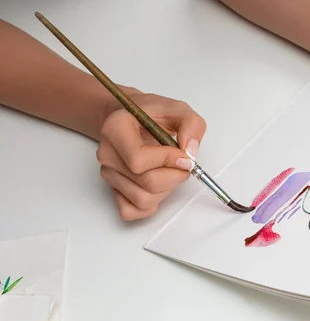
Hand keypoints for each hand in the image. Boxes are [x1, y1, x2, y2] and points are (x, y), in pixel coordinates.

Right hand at [95, 89, 205, 220]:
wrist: (133, 119)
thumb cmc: (152, 114)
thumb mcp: (178, 109)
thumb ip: (191, 125)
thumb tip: (190, 153)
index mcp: (115, 129)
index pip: (139, 160)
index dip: (168, 161)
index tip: (184, 156)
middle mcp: (107, 154)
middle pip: (146, 182)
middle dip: (174, 177)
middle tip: (183, 165)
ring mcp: (109, 174)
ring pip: (143, 199)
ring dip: (166, 190)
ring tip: (169, 171)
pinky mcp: (113, 190)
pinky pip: (131, 211)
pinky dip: (150, 205)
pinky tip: (159, 187)